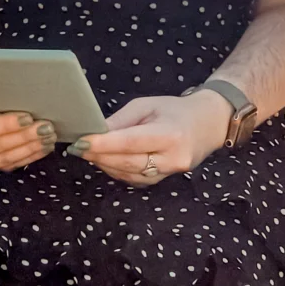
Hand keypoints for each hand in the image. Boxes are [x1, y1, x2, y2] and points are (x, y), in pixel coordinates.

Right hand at [0, 105, 57, 175]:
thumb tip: (21, 92)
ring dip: (30, 149)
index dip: (7, 124)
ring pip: (5, 159)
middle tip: (46, 127)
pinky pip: (8, 165)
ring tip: (49, 138)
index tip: (28, 118)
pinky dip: (27, 157)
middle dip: (26, 137)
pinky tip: (42, 149)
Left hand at [67, 90, 231, 184]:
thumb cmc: (176, 110)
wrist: (207, 124)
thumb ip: (122, 120)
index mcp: (170, 135)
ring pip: (129, 174)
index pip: (130, 142)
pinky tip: (105, 160)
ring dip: (105, 164)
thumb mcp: (148, 105)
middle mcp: (172, 158)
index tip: (80, 142)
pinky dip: (117, 170)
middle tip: (77, 148)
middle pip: (127, 162)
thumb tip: (96, 132)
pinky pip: (135, 179)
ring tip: (88, 152)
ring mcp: (170, 173)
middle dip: (98, 156)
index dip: (103, 144)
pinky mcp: (165, 180)